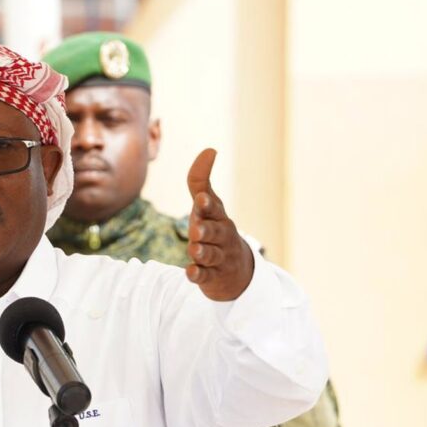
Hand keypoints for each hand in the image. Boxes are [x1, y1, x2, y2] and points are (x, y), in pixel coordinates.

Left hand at [185, 149, 253, 300]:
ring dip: (202, 252)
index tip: (201, 199)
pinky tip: (191, 272)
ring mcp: (218, 258)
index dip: (207, 204)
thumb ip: (200, 180)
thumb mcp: (209, 206)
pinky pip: (205, 276)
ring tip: (194, 250)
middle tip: (196, 229)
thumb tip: (210, 149)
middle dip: (205, 230)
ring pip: (210, 255)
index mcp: (219, 217)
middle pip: (214, 232)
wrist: (236, 271)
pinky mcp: (212, 277)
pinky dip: (198, 275)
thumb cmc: (216, 230)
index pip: (214, 208)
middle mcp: (221, 237)